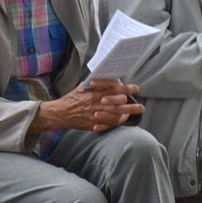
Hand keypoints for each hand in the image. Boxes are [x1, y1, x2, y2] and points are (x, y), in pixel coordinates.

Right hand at [30, 79, 144, 133]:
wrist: (60, 113)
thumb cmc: (71, 99)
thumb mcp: (82, 87)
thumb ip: (95, 84)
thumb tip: (107, 79)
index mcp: (93, 94)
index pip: (113, 90)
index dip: (125, 89)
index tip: (135, 88)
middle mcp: (95, 105)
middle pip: (117, 105)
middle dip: (131, 105)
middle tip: (141, 105)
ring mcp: (95, 116)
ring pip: (115, 115)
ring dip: (128, 113)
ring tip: (137, 112)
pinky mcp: (93, 124)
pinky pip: (108, 124)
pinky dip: (117, 122)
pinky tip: (124, 119)